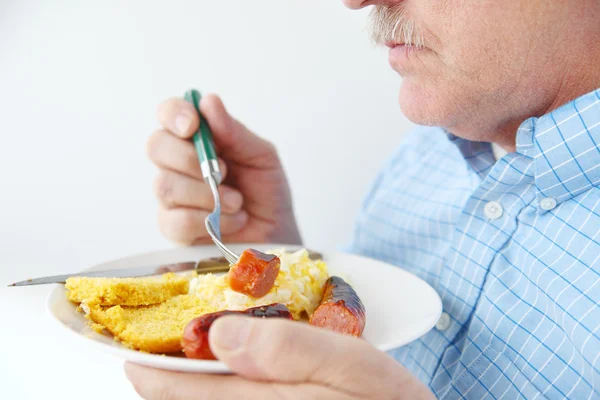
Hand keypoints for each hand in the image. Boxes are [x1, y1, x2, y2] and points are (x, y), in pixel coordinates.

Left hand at [125, 316, 434, 399]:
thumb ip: (288, 349)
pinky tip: (229, 372)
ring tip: (187, 355)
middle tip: (152, 344)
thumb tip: (220, 335)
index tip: (130, 345)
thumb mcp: (351, 365)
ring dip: (190, 384)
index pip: (181, 392)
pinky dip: (218, 391)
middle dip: (165, 376)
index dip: (150, 367)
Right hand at [148, 95, 301, 244]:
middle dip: (190, 158)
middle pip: (157, 146)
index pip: (169, 114)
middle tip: (223, 170)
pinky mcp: (174, 228)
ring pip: (165, 186)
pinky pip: (175, 220)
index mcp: (198, 139)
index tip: (193, 125)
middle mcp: (178, 163)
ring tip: (237, 202)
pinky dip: (209, 220)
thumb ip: (234, 132)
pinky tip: (231, 221)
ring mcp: (173, 196)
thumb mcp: (261, 157)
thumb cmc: (266, 192)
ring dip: (207, 194)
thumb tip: (209, 102)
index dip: (174, 114)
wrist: (276, 234)